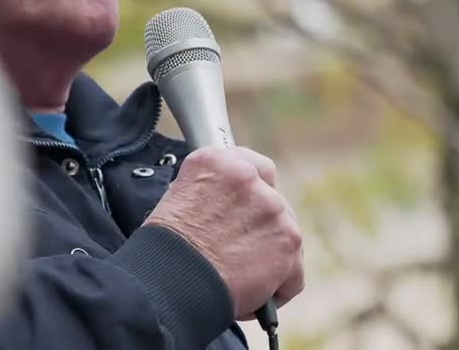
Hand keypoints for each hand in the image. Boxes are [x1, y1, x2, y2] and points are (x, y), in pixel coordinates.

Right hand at [146, 146, 304, 318]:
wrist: (169, 285)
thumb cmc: (165, 252)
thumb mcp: (178, 201)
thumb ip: (212, 192)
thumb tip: (227, 204)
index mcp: (217, 163)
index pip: (254, 167)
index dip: (254, 192)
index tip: (249, 210)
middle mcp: (248, 178)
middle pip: (274, 202)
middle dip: (261, 228)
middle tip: (238, 251)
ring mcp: (272, 208)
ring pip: (285, 234)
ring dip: (270, 255)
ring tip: (241, 277)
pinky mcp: (288, 241)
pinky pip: (294, 269)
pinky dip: (279, 286)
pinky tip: (257, 294)